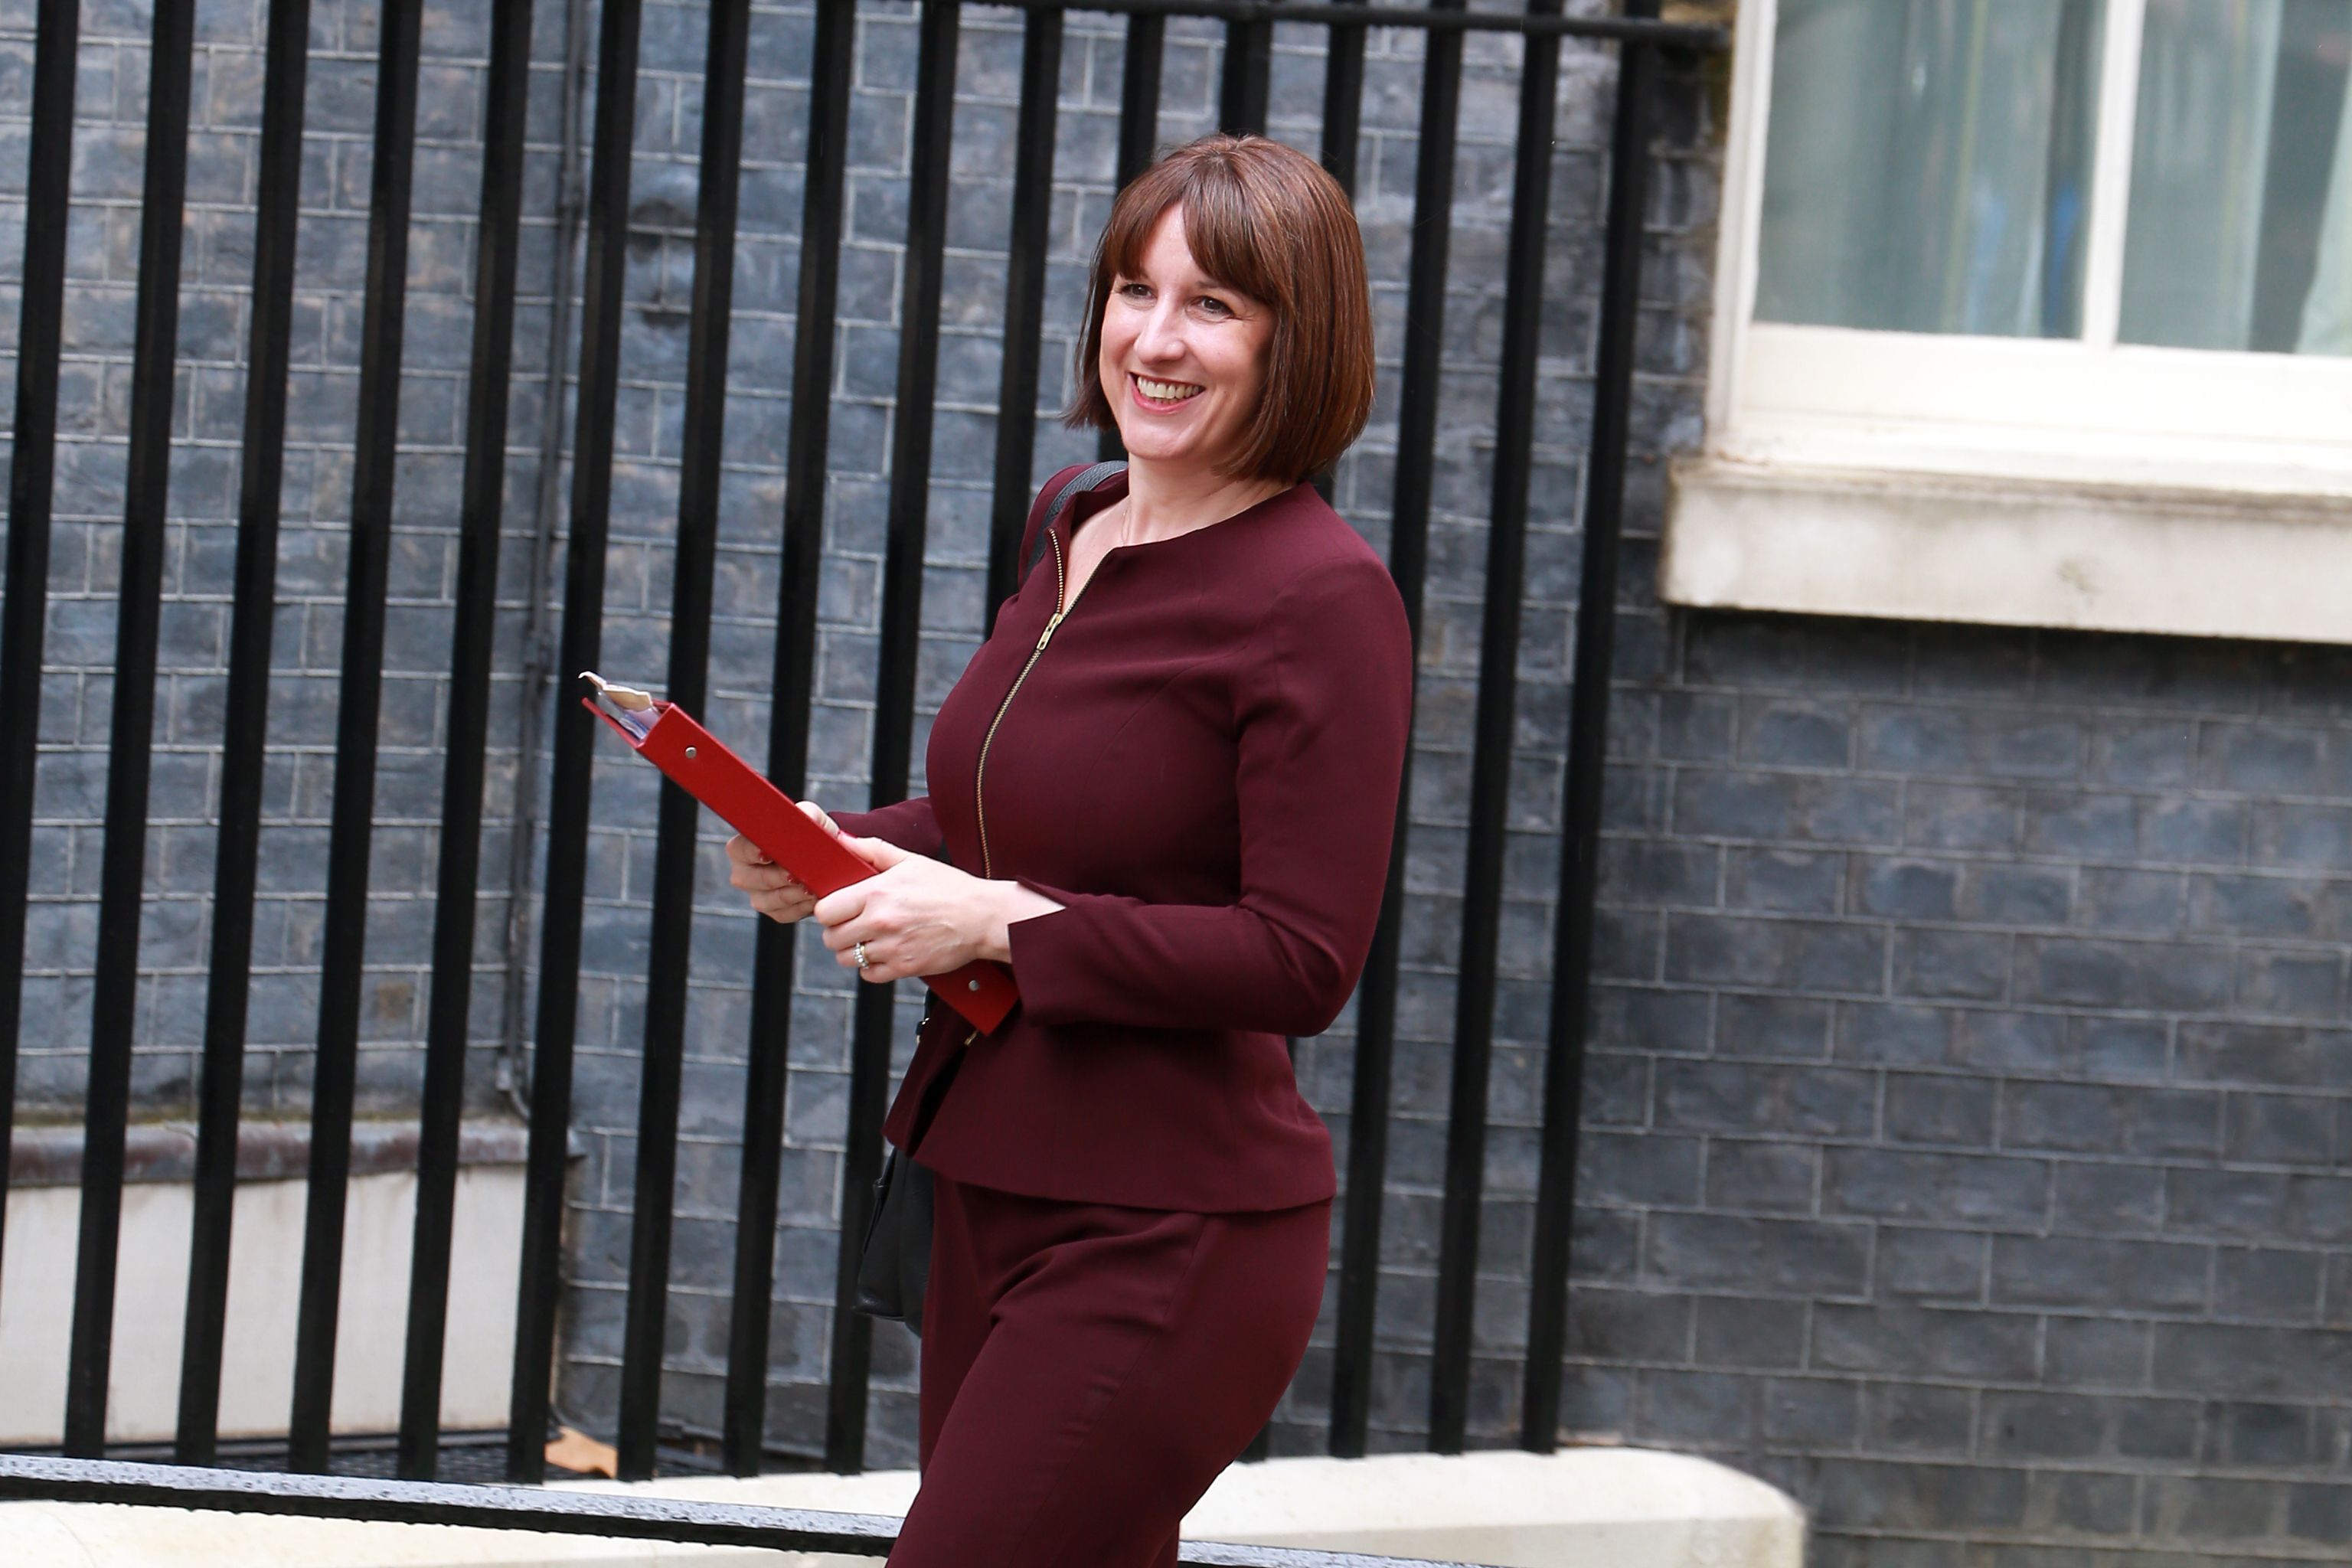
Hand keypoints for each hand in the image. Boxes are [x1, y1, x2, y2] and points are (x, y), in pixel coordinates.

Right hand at [725, 800, 842, 923]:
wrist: (827, 858)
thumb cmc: (811, 834)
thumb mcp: (811, 819)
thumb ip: (806, 814)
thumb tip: (805, 818)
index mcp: (743, 848)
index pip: (739, 850)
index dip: (753, 852)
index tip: (768, 854)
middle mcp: (744, 873)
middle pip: (753, 879)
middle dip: (777, 877)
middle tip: (796, 875)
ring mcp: (757, 895)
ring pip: (768, 900)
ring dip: (791, 895)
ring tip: (811, 888)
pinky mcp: (775, 912)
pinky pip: (784, 914)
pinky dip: (801, 907)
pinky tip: (814, 899)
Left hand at [812, 837, 999, 982]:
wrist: (982, 917)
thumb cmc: (949, 887)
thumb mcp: (911, 861)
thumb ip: (872, 850)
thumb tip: (843, 841)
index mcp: (877, 893)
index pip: (825, 911)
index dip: (829, 910)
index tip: (839, 908)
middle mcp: (881, 922)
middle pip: (831, 938)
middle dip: (838, 931)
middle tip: (853, 924)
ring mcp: (892, 948)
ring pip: (846, 958)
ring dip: (852, 950)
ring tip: (868, 939)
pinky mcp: (904, 967)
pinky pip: (868, 974)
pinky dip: (871, 967)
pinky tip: (884, 952)